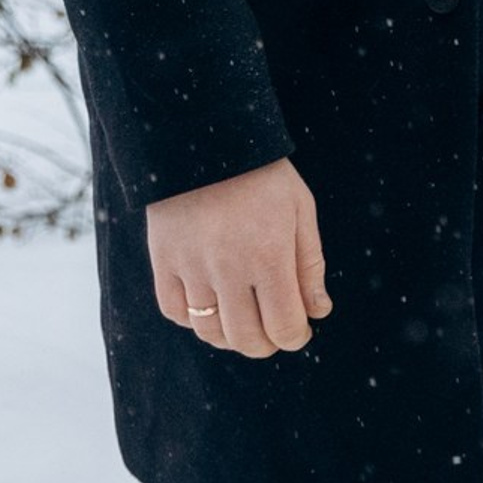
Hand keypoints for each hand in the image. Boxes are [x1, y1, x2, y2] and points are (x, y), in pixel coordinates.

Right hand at [147, 156, 331, 358]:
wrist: (207, 139)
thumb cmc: (263, 174)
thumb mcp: (300, 209)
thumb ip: (310, 264)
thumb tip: (318, 312)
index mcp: (270, 256)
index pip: (284, 325)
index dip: (295, 337)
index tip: (299, 332)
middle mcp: (229, 268)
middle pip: (246, 337)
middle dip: (265, 344)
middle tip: (273, 334)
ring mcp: (192, 267)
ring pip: (209, 330)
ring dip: (229, 338)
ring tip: (243, 325)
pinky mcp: (164, 261)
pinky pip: (174, 311)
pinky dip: (192, 319)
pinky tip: (210, 307)